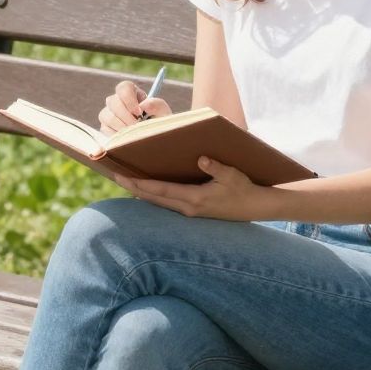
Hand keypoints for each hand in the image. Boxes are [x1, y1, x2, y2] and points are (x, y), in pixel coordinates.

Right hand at [98, 79, 172, 133]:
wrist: (154, 138)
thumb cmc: (158, 121)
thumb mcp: (163, 112)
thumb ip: (157, 105)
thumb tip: (144, 105)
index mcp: (131, 92)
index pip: (124, 88)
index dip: (129, 99)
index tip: (139, 112)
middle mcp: (117, 100)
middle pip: (113, 101)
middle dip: (126, 116)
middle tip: (137, 127)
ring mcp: (109, 113)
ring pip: (106, 116)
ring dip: (121, 126)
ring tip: (133, 133)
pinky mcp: (105, 127)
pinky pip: (105, 129)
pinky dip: (116, 135)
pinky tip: (127, 138)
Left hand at [111, 155, 273, 221]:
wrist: (256, 207)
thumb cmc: (244, 189)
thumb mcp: (232, 175)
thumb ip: (216, 167)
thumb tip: (201, 157)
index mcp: (195, 199)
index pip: (160, 191)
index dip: (139, 184)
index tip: (122, 176)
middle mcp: (189, 208)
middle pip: (153, 199)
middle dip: (133, 187)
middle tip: (114, 175)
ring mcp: (191, 211)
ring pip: (158, 203)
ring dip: (141, 192)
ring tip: (125, 180)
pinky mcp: (194, 211)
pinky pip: (167, 203)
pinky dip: (153, 195)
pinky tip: (146, 189)